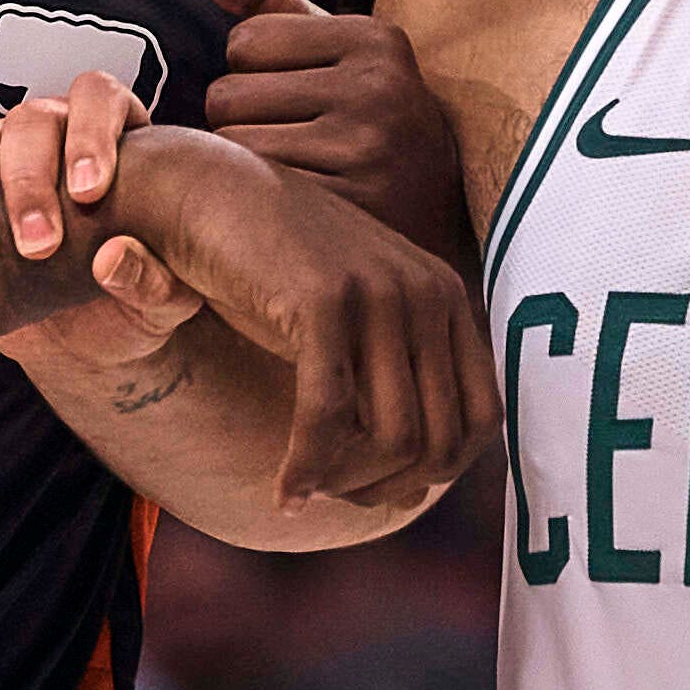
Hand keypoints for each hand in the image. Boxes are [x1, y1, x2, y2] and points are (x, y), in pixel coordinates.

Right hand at [0, 74, 204, 371]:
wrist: (80, 346)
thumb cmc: (130, 308)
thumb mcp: (162, 307)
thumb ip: (155, 282)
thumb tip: (114, 257)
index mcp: (116, 143)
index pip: (99, 98)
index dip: (93, 133)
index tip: (88, 191)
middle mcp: (53, 136)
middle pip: (31, 119)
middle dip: (29, 182)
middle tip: (37, 245)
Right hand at [99, 123, 499, 508]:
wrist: (208, 193)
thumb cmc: (276, 272)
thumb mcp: (356, 325)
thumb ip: (393, 387)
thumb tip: (415, 493)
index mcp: (447, 298)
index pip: (481, 419)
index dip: (437, 470)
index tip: (381, 487)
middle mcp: (428, 293)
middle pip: (440, 439)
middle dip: (387, 487)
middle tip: (336, 496)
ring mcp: (381, 293)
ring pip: (393, 438)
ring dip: (347, 483)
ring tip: (306, 486)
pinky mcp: (323, 302)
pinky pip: (329, 417)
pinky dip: (308, 467)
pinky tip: (285, 490)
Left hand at [176, 0, 470, 259]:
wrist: (440, 218)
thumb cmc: (363, 117)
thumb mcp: (326, 47)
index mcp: (373, 37)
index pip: (243, 41)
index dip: (253, 75)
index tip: (298, 97)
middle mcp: (379, 87)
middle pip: (228, 96)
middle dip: (241, 122)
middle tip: (290, 142)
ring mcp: (369, 150)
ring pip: (233, 149)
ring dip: (243, 167)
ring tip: (292, 173)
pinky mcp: (354, 209)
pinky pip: (253, 199)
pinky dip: (257, 209)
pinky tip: (292, 212)